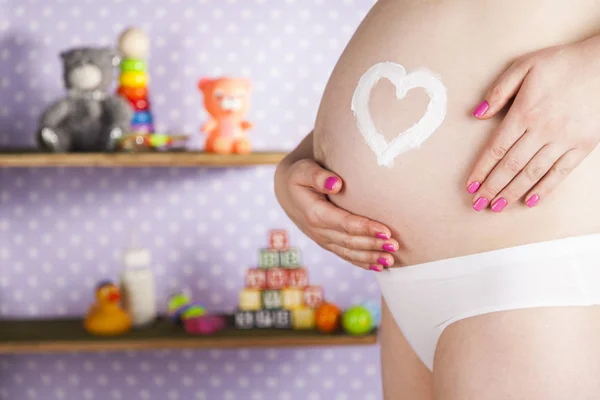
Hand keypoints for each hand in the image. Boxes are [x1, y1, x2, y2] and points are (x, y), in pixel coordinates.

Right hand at [274, 158, 397, 270]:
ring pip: (349, 252)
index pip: (344, 223)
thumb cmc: (299, 176)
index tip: (385, 231)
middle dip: (373, 245)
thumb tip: (336, 184)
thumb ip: (317, 176)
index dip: (365, 228)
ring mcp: (323, 239)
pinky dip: (362, 262)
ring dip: (370, 258)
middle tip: (395, 245)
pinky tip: (378, 267)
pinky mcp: (328, 242)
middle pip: (350, 241)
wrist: (287, 189)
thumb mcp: (303, 170)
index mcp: (314, 214)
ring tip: (390, 260)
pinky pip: (346, 255)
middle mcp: (319, 231)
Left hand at [466, 36, 599, 211]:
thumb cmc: (563, 63)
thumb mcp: (524, 66)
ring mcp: (564, 140)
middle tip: (478, 204)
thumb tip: (477, 114)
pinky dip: (545, 188)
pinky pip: (560, 173)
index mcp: (524, 112)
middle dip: (492, 187)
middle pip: (511, 166)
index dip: (481, 170)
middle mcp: (542, 130)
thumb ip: (499, 91)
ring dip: (512, 192)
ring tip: (497, 207)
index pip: (496, 149)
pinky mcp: (583, 146)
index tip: (471, 185)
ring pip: (532, 173)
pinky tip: (530, 201)